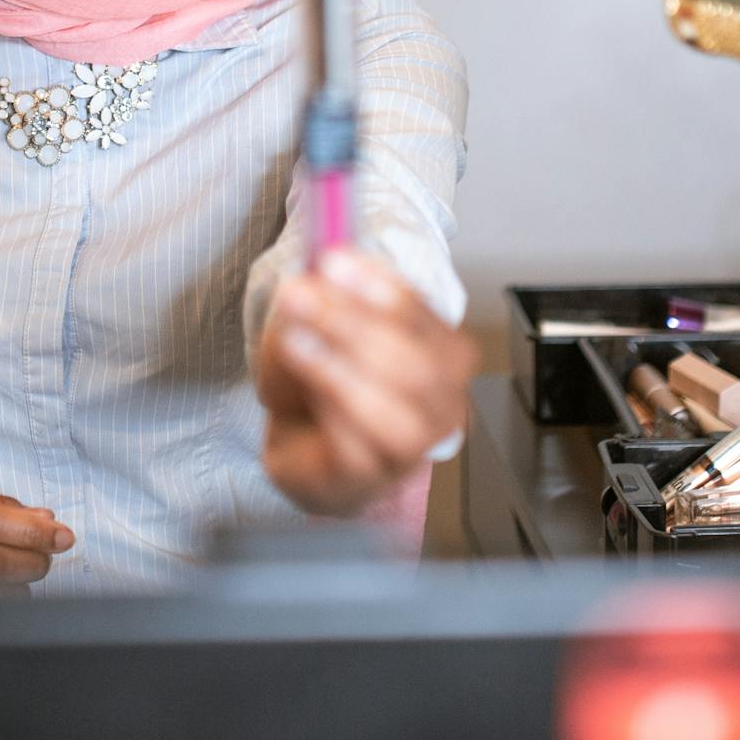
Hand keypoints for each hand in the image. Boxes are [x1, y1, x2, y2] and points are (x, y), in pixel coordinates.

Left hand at [256, 250, 476, 516]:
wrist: (306, 451)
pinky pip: (359, 445)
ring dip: (340, 367)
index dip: (382, 288)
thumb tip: (306, 283)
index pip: (426, 317)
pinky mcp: (371, 477)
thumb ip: (316, 303)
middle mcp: (443, 403)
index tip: (335, 262)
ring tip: (296, 340)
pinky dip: (329, 406)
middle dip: (353, 323)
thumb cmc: (324, 385)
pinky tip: (304, 380)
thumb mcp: (315, 328)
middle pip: (417, 363)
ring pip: (396, 410)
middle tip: (301, 296)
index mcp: (442, 354)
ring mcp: (414, 447)